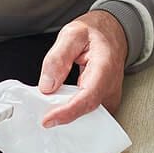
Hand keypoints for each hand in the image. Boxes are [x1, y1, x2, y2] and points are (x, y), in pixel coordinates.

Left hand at [37, 11, 127, 126]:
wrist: (112, 33)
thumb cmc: (95, 32)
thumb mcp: (72, 34)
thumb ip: (58, 58)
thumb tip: (48, 86)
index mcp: (104, 67)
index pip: (88, 96)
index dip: (68, 112)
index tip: (48, 119)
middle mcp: (111, 85)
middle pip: (87, 110)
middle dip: (62, 113)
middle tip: (41, 108)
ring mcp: (110, 95)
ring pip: (87, 114)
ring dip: (67, 112)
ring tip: (50, 103)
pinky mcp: (106, 101)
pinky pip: (88, 111)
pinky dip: (73, 109)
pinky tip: (61, 102)